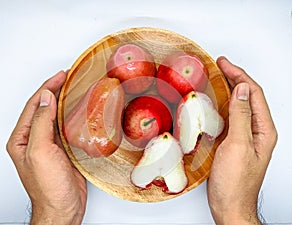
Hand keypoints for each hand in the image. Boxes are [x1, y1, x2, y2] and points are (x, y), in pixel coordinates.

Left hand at [7, 71, 86, 224]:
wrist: (63, 207)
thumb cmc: (48, 186)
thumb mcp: (40, 151)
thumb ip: (41, 123)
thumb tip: (46, 98)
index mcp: (22, 138)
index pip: (35, 105)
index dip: (47, 88)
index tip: (61, 76)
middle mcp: (33, 139)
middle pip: (44, 107)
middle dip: (55, 90)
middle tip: (68, 77)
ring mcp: (48, 144)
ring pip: (55, 116)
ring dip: (64, 101)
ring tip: (74, 89)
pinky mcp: (62, 149)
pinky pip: (66, 127)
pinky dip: (72, 116)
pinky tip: (80, 111)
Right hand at [207, 57, 276, 224]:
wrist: (229, 205)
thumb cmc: (235, 182)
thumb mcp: (238, 146)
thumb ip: (242, 117)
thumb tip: (243, 90)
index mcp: (263, 130)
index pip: (254, 94)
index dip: (240, 75)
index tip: (224, 63)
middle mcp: (257, 131)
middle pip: (248, 97)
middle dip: (235, 78)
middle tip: (219, 65)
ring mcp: (245, 136)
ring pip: (239, 106)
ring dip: (228, 90)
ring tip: (216, 78)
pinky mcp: (233, 142)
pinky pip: (230, 117)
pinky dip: (222, 105)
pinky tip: (213, 102)